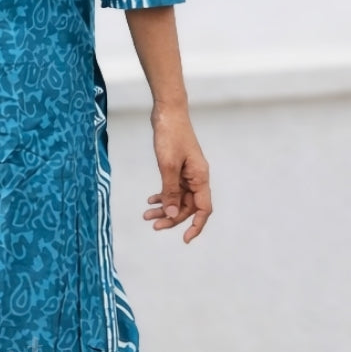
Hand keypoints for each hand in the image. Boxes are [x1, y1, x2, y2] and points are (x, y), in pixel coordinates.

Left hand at [143, 107, 211, 243]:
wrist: (167, 112)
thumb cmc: (170, 136)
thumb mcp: (168, 166)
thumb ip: (170, 191)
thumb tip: (172, 215)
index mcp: (200, 177)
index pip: (203, 209)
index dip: (196, 225)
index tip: (185, 239)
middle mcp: (197, 177)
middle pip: (188, 206)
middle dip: (172, 218)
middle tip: (153, 225)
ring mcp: (187, 172)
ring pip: (178, 198)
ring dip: (164, 208)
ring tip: (146, 215)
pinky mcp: (178, 167)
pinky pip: (173, 187)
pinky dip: (163, 195)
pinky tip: (151, 200)